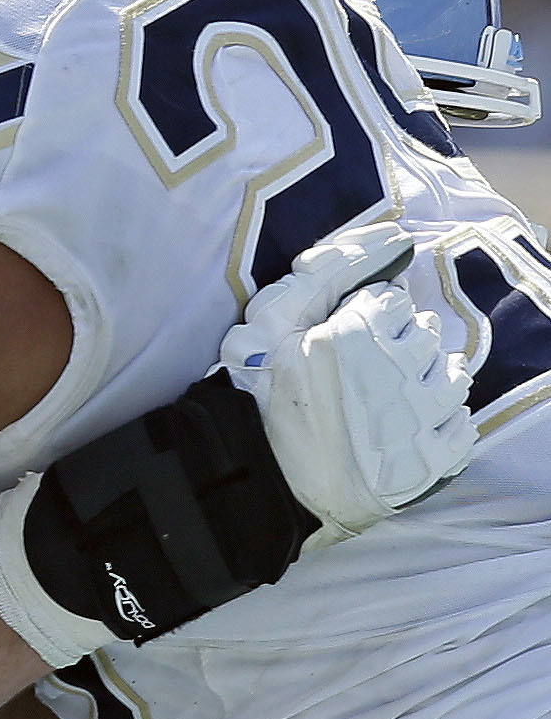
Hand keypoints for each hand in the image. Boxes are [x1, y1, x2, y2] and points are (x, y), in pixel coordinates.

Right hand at [224, 221, 479, 537]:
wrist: (257, 481)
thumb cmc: (256, 395)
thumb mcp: (271, 319)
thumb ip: (327, 271)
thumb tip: (391, 237)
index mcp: (360, 332)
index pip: (390, 299)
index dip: (365, 312)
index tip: (342, 333)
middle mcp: (401, 370)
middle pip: (426, 333)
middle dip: (400, 340)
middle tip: (363, 364)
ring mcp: (422, 418)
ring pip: (453, 375)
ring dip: (427, 376)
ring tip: (393, 393)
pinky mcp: (433, 459)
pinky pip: (463, 425)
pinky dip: (443, 420)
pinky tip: (412, 424)